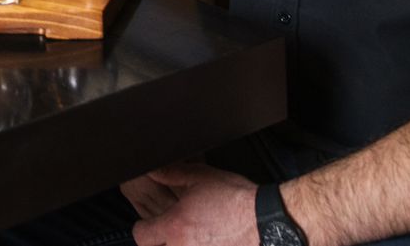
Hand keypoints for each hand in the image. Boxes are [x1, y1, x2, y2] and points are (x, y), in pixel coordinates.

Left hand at [132, 165, 257, 245]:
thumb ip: (171, 174)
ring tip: (191, 237)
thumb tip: (153, 171)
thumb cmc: (237, 200)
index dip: (144, 228)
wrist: (268, 221)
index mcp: (176, 227)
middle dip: (160, 242)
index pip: (141, 236)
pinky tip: (208, 242)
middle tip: (171, 233)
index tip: (151, 225)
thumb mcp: (201, 177)